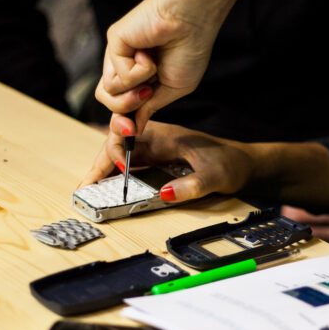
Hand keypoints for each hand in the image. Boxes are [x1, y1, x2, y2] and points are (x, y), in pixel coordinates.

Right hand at [80, 116, 256, 202]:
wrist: (246, 164)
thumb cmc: (232, 165)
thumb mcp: (216, 176)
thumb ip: (194, 186)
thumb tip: (167, 194)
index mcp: (164, 134)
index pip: (127, 137)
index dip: (113, 155)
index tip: (106, 175)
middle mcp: (155, 138)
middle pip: (117, 146)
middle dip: (99, 166)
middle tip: (82, 190)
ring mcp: (156, 148)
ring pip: (121, 156)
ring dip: (104, 172)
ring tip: (87, 192)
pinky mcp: (158, 159)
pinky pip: (131, 165)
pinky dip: (117, 176)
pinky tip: (107, 189)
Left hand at [94, 0, 225, 132]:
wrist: (193, 20)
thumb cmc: (191, 49)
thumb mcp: (173, 89)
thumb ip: (150, 108)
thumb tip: (134, 129)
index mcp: (139, 78)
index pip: (122, 106)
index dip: (123, 124)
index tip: (130, 138)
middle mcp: (125, 66)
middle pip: (109, 102)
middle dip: (124, 112)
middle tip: (146, 99)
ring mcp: (117, 55)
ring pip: (107, 93)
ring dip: (133, 93)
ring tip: (151, 74)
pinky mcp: (113, 43)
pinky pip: (115, 76)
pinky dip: (138, 73)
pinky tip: (149, 54)